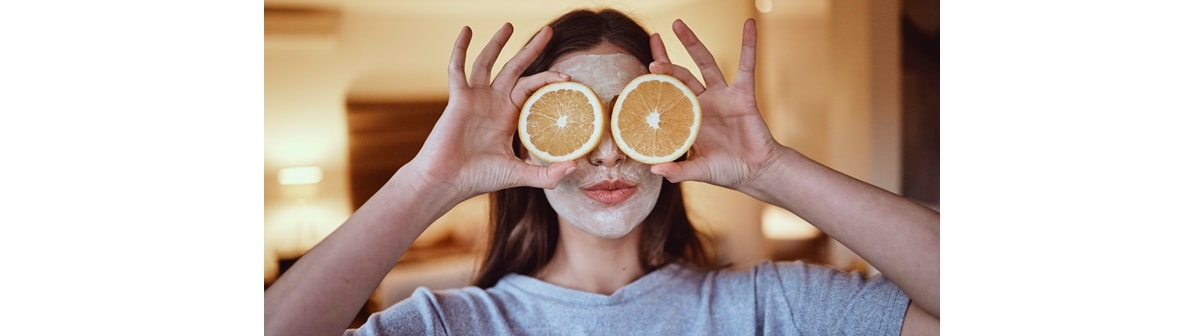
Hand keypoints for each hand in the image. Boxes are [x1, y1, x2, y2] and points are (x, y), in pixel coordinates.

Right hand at [408, 23, 577, 200]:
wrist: (447, 181)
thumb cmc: (478, 178)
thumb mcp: (518, 174)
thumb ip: (546, 174)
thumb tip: (575, 168)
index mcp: (508, 116)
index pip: (532, 88)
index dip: (548, 80)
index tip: (567, 78)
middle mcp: (493, 103)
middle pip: (515, 68)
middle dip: (531, 50)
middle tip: (548, 31)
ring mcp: (474, 98)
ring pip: (487, 63)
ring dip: (497, 44)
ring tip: (509, 25)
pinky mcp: (457, 98)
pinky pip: (457, 69)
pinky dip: (460, 49)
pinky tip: (467, 31)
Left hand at [648, 19, 785, 191]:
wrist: (756, 172)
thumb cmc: (726, 171)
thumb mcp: (698, 171)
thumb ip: (678, 172)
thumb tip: (653, 170)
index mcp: (688, 118)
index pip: (667, 93)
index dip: (654, 79)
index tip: (641, 65)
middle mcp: (703, 102)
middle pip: (680, 73)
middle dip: (666, 58)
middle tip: (653, 38)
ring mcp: (723, 96)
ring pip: (705, 64)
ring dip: (692, 43)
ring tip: (679, 25)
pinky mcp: (743, 95)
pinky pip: (747, 66)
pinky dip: (749, 45)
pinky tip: (748, 25)